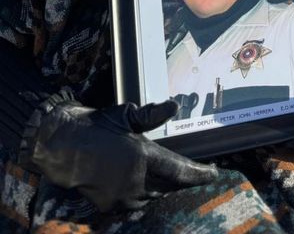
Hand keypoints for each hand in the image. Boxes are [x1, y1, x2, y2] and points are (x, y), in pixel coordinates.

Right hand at [19, 96, 217, 211]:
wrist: (63, 146)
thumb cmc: (98, 126)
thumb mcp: (127, 115)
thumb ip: (152, 115)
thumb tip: (174, 106)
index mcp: (143, 156)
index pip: (180, 170)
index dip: (199, 174)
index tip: (214, 173)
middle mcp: (135, 180)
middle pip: (169, 185)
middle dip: (181, 180)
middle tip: (193, 173)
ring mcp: (121, 195)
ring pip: (152, 196)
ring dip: (161, 188)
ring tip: (168, 179)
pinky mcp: (109, 204)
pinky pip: (133, 203)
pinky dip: (142, 195)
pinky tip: (143, 186)